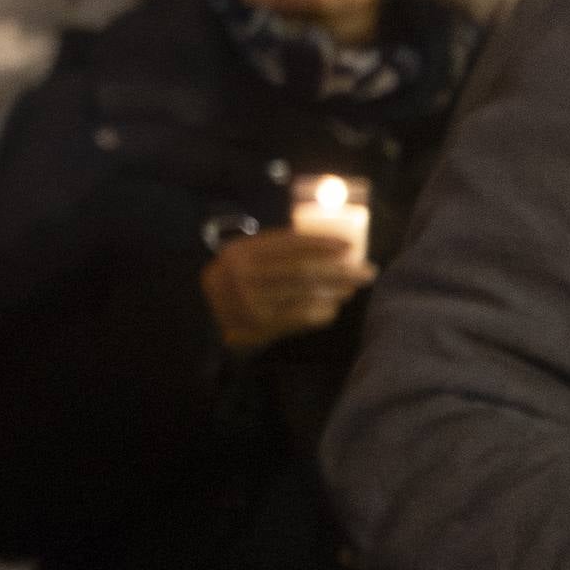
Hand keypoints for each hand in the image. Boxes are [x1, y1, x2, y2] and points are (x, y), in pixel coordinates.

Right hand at [201, 230, 374, 352]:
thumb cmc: (233, 280)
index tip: (350, 246)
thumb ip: (274, 249)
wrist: (202, 314)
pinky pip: (299, 317)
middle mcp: (243, 276)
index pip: (289, 244)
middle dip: (340, 270)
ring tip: (353, 287)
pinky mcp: (258, 326)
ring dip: (335, 291)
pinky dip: (321, 312)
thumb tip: (326, 243)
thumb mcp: (244, 257)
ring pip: (304, 294)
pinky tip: (333, 307)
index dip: (323, 244)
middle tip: (367, 270)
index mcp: (241, 252)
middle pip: (302, 270)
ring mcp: (250, 303)